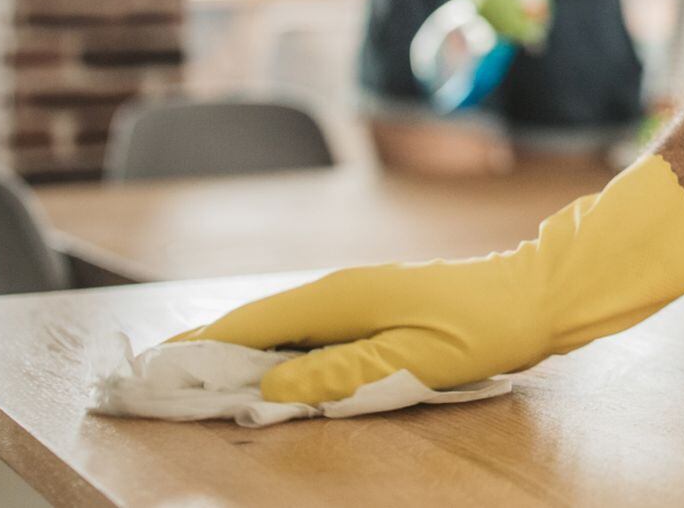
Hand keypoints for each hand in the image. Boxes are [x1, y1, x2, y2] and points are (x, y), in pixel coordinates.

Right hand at [177, 155, 683, 404]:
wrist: (540, 292)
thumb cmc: (485, 327)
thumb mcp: (414, 360)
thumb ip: (341, 376)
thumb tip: (271, 391)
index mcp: (339, 298)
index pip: (246, 328)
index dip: (193, 353)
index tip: (143, 376)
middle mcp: (338, 290)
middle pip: (252, 328)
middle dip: (200, 357)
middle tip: (144, 389)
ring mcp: (354, 297)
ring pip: (276, 332)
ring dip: (234, 358)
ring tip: (185, 389)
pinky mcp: (369, 310)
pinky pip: (305, 335)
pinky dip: (273, 355)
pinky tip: (259, 378)